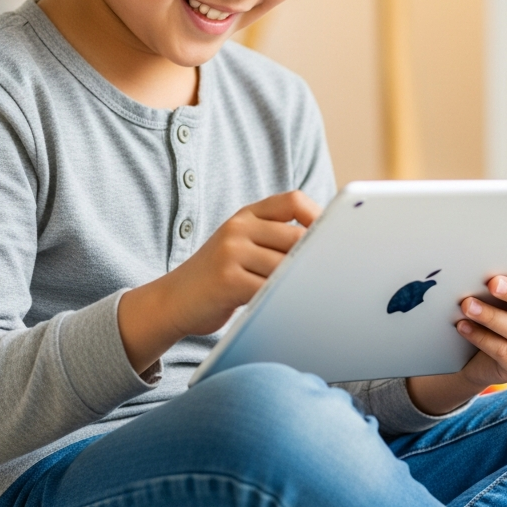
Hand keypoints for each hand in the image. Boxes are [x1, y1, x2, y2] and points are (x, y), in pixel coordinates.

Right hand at [117, 191, 319, 373]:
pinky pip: (268, 288)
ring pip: (285, 264)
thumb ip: (275, 238)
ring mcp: (231, 252)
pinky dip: (284, 298)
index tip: (333, 237)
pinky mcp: (227, 280)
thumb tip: (326, 248)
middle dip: (315, 257)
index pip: (292, 200)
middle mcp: (238, 227)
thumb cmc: (219, 276)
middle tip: (333, 274)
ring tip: (315, 294)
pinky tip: (291, 306)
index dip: (318, 215)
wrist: (172, 300)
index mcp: (247, 214)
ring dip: (302, 281)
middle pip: (295, 236)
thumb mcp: (242, 245)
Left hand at [406, 259, 506, 415]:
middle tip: (492, 283)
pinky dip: (480, 337)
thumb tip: (479, 267)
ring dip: (490, 315)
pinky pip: (503, 351)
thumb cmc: (494, 313)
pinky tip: (463, 326)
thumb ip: (501, 283)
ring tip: (467, 305)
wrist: (479, 356)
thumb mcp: (502, 297)